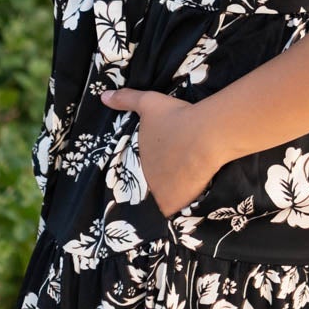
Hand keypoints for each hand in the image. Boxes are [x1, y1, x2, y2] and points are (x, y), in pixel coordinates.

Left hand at [100, 86, 222, 218]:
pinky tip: (186, 202)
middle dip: (154, 186)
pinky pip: (175, 212)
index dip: (142, 173)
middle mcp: (144, 181)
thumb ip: (125, 100)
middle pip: (147, 188)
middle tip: (168, 179)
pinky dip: (179, 208)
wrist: (205, 135)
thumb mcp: (148, 103)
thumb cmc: (175, 118)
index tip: (151, 170)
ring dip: (166, 198)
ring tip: (178, 191)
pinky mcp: (179, 203)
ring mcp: (161, 194)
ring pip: (160, 201)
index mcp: (135, 160)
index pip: (133, 173)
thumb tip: (102, 96)